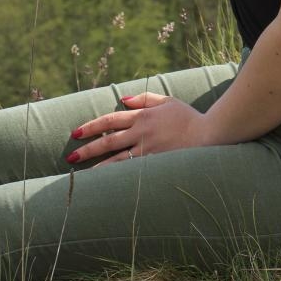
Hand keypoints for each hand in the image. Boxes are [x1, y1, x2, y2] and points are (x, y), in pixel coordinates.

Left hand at [66, 92, 208, 167]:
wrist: (209, 134)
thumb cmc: (188, 117)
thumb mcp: (167, 101)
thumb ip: (145, 98)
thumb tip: (123, 100)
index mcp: (143, 116)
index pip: (110, 120)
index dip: (92, 126)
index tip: (76, 133)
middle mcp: (142, 132)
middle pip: (109, 141)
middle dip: (88, 149)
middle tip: (71, 157)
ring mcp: (148, 150)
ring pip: (117, 159)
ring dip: (97, 167)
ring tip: (81, 174)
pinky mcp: (156, 163)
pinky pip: (132, 171)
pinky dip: (117, 176)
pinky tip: (106, 182)